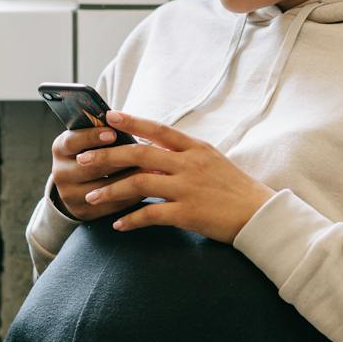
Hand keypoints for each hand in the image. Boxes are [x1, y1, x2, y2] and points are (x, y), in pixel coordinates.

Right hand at [49, 124, 141, 222]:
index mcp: (60, 149)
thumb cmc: (92, 152)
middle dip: (116, 160)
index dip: (92, 137)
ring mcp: (70, 195)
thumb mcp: (89, 140)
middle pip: (89, 167)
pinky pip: (110, 205)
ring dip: (128, 179)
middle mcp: (60, 173)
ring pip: (101, 188)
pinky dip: (130, 196)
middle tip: (142, 155)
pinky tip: (146, 188)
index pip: (72, 141)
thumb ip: (102, 131)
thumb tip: (123, 119)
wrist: (78, 185)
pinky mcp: (83, 212)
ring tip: (150, 170)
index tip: (113, 133)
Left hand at [75, 111, 276, 243]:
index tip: (108, 117)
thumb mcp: (213, 161)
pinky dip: (131, 219)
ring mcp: (187, 188)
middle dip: (107, 156)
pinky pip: (150, 214)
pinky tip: (118, 225)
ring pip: (138, 183)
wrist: (259, 214)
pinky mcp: (187, 213)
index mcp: (196, 148)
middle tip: (83, 159)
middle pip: (139, 154)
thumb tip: (155, 150)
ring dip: (111, 190)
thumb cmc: (235, 189)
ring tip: (92, 196)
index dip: (132, 122)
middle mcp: (189, 164)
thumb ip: (185, 155)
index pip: (158, 129)